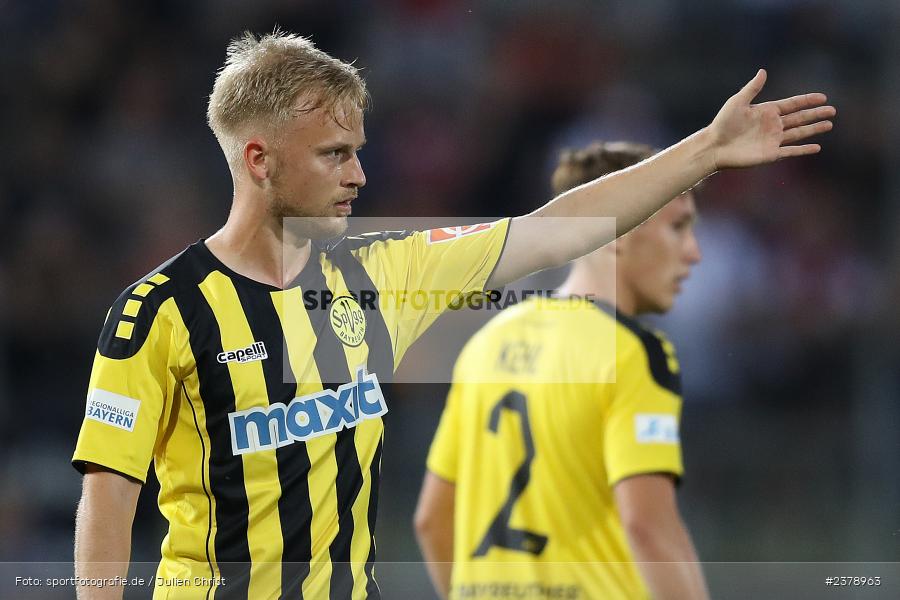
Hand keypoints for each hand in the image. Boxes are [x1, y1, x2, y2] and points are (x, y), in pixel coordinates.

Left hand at [706, 69, 834, 169]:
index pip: (792, 104)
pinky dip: (804, 149)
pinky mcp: (771, 154)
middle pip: (800, 118)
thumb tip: (763, 71)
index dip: (807, 101)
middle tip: (833, 110)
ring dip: (814, 129)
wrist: (714, 146)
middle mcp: (772, 125)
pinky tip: (817, 147)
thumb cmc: (722, 123)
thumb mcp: (737, 102)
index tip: (823, 97)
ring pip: (799, 133)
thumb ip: (752, 88)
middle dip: (816, 114)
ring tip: (829, 124)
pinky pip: (791, 151)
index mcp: (767, 111)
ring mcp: (773, 140)